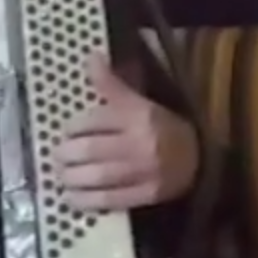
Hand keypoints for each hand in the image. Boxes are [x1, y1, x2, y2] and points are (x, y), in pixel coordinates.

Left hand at [55, 55, 198, 209]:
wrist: (201, 158)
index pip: (95, 119)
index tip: (66, 131)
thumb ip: (112, 83)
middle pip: (90, 150)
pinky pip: (109, 200)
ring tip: (61, 175)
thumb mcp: (141, 101)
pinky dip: (86, 200)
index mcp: (138, 115)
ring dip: (71, 178)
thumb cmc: (165, 127)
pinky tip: (72, 198)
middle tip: (56, 156)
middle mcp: (140, 142)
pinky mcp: (146, 195)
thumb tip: (90, 57)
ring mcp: (143, 171)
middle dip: (66, 154)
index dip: (73, 127)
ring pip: (97, 176)